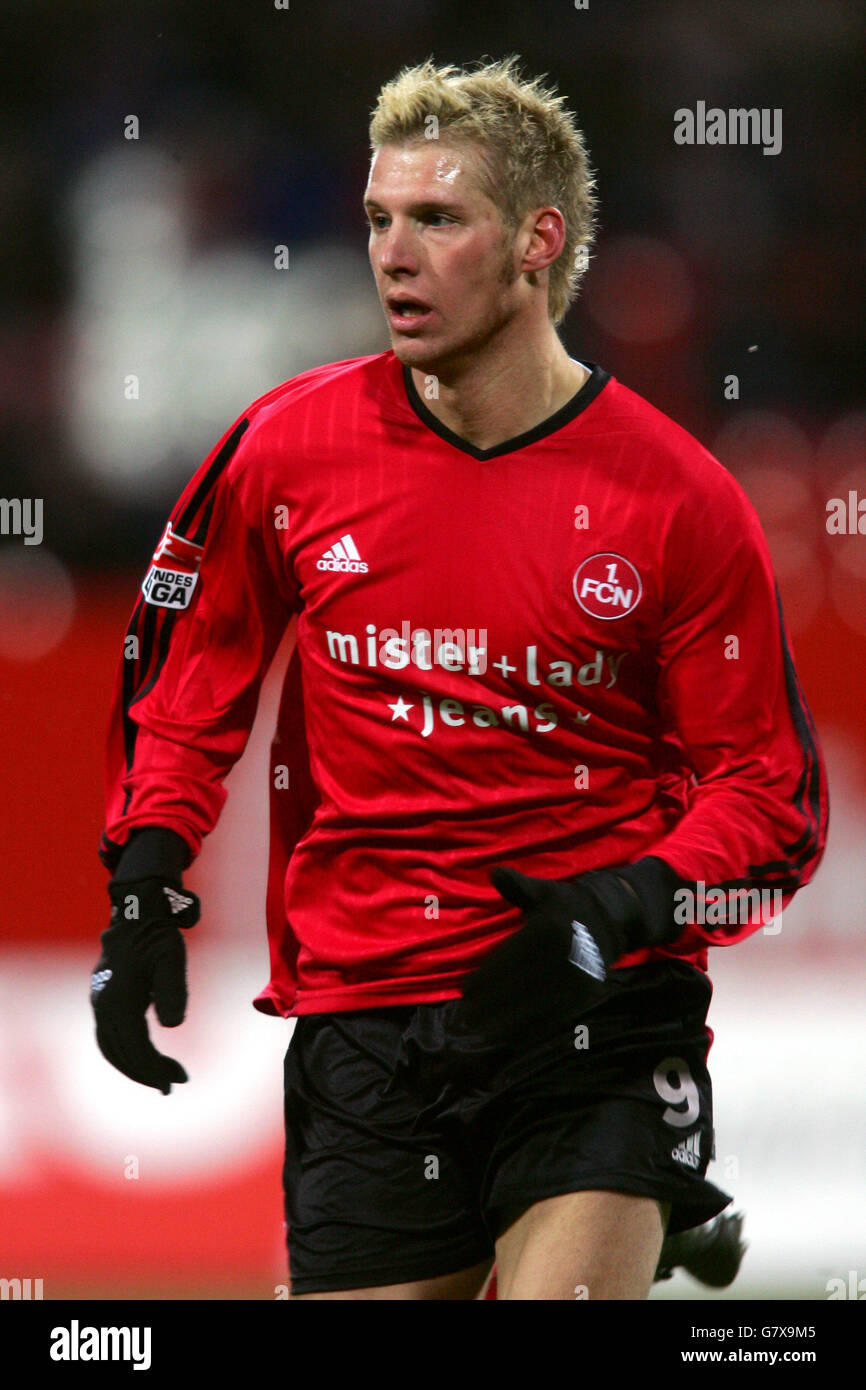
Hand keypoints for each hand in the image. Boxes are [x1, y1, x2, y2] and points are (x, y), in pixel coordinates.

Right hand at [90, 877, 198, 1093]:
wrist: (138, 915)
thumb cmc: (159, 937)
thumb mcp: (172, 960)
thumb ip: (172, 991)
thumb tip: (173, 1026)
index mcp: (119, 999)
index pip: (134, 1047)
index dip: (153, 1068)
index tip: (176, 1081)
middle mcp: (103, 1004)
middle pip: (120, 1052)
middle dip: (145, 1073)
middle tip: (173, 1085)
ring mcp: (99, 1002)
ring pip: (111, 1047)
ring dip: (135, 1066)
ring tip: (163, 1077)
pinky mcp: (102, 999)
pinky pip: (109, 1036)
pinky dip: (126, 1052)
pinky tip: (146, 1057)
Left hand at [454, 865, 644, 1043]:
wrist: (613, 918)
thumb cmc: (568, 905)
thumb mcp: (544, 891)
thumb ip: (517, 885)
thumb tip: (494, 872)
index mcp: (548, 929)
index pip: (509, 959)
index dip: (485, 977)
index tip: (464, 991)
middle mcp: (562, 955)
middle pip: (519, 985)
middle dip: (490, 1004)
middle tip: (466, 1016)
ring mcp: (577, 976)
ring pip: (536, 1005)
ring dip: (507, 1022)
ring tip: (481, 1032)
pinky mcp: (587, 993)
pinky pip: (556, 1015)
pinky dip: (533, 1028)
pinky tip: (512, 1037)